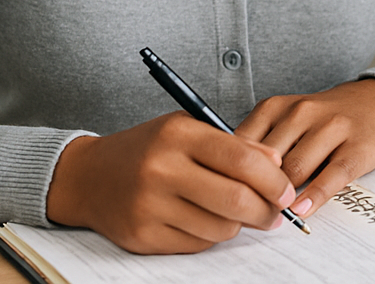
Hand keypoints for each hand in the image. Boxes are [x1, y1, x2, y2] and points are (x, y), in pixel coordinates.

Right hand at [45, 112, 296, 253]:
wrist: (87, 177)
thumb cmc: (146, 149)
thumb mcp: (186, 130)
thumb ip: (233, 145)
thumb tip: (276, 166)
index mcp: (178, 134)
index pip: (242, 159)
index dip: (274, 180)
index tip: (286, 190)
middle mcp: (162, 168)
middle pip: (236, 200)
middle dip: (266, 211)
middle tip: (274, 212)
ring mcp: (150, 205)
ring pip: (220, 228)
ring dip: (237, 224)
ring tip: (231, 211)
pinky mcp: (144, 236)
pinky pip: (197, 245)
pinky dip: (208, 235)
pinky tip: (200, 219)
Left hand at [235, 78, 374, 219]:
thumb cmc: (324, 117)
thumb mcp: (286, 118)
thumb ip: (259, 144)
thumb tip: (228, 180)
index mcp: (277, 107)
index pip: (243, 144)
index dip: (231, 174)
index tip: (226, 196)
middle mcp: (302, 113)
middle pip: (268, 160)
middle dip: (256, 190)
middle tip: (247, 215)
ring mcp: (331, 128)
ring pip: (296, 169)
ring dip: (282, 197)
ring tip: (272, 217)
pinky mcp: (356, 148)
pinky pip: (331, 176)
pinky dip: (314, 197)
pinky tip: (303, 211)